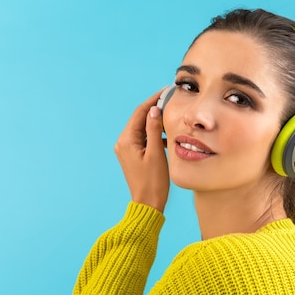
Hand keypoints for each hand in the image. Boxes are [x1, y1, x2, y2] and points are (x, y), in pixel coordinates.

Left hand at [115, 89, 169, 212]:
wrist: (147, 203)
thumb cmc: (153, 182)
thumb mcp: (156, 153)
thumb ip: (154, 130)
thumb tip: (154, 110)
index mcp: (126, 140)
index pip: (140, 113)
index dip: (153, 100)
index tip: (166, 91)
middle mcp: (123, 142)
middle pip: (140, 119)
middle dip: (155, 109)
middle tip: (171, 100)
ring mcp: (127, 149)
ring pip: (142, 128)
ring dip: (155, 122)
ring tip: (171, 117)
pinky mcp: (133, 155)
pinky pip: (143, 138)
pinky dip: (154, 134)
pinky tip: (167, 136)